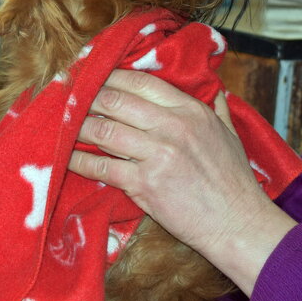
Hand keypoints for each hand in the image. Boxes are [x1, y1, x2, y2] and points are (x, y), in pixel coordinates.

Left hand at [69, 70, 295, 293]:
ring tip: (63, 123)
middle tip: (69, 98)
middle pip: (115, 101)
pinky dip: (80, 160)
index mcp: (190, 110)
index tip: (93, 76)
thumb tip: (215, 91)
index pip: (140, 82)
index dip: (110, 77)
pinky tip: (67, 156)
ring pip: (103, 130)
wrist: (238, 224)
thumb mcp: (230, 134)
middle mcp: (171, 127)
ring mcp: (156, 155)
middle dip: (87, 97)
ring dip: (78, 126)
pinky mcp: (144, 184)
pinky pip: (101, 167)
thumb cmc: (234, 181)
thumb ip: (217, 108)